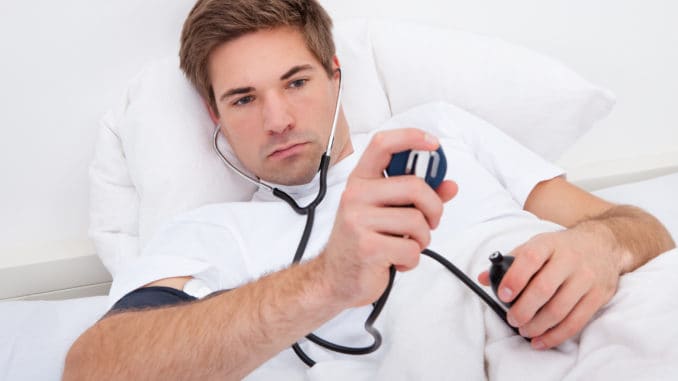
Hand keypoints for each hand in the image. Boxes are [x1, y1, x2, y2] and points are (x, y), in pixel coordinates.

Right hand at [320, 128, 457, 307]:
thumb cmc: (363, 241)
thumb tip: (449, 185)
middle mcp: (356, 196)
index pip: (383, 145)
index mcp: (361, 181)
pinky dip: (412, 259)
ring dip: (422, 239)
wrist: (334, 278)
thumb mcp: (387, 212)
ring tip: (407, 245)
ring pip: (416, 220)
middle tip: (430, 221)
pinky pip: (411, 249)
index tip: (433, 144)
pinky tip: (397, 261)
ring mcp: (358, 221)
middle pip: (414, 186)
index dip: (411, 138)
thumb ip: (417, 196)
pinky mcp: (367, 247)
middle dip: (434, 207)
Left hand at [478, 223, 622, 348]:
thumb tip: (483, 278)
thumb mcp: (536, 245)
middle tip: (512, 319)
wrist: (603, 244)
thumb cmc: (561, 248)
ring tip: (523, 330)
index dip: (515, 278)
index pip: (530, 258)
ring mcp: (586, 278)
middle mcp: (570, 260)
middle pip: (544, 289)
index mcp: (549, 244)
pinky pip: (576, 322)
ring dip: (537, 326)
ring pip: (559, 309)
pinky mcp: (598, 296)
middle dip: (523, 310)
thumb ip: (510, 262)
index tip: (502, 295)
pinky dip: (555, 336)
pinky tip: (541, 340)